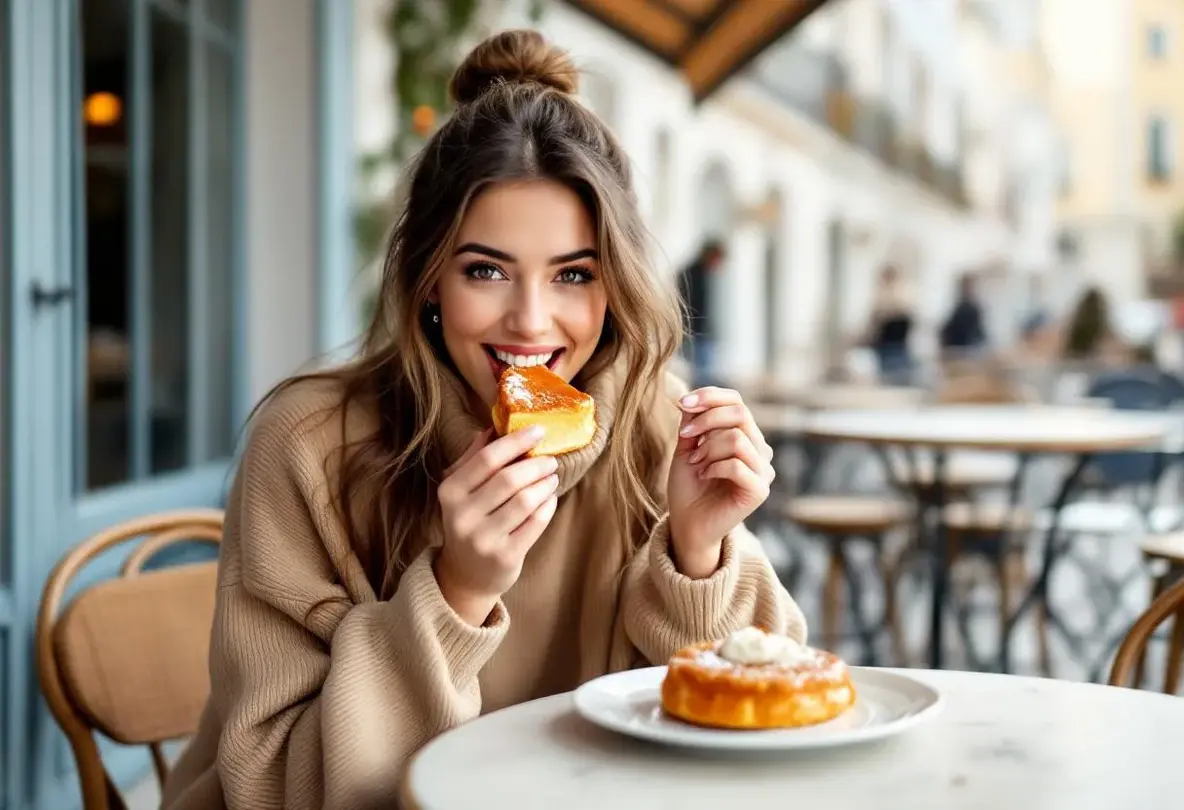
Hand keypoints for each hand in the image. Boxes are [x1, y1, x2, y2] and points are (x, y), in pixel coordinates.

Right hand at [434, 426, 559, 624]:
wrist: (466, 574)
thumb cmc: (470, 521)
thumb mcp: (461, 491)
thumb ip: (473, 459)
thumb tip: (492, 428)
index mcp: (450, 492)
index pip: (486, 459)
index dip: (515, 442)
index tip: (538, 430)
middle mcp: (462, 516)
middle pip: (509, 479)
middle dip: (536, 464)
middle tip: (550, 459)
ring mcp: (483, 539)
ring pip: (525, 501)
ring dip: (545, 484)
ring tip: (551, 477)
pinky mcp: (504, 557)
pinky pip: (535, 523)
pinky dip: (548, 506)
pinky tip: (550, 498)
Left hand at [666, 387, 774, 577]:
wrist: (687, 523)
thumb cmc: (688, 486)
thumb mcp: (687, 446)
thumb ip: (694, 421)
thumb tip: (693, 397)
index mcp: (745, 435)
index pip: (736, 401)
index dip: (710, 396)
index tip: (681, 403)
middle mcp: (759, 450)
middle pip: (740, 414)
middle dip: (706, 421)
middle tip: (684, 437)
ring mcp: (763, 470)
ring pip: (737, 439)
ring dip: (707, 448)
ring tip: (695, 463)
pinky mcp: (759, 490)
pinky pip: (737, 465)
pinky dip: (713, 467)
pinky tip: (704, 476)